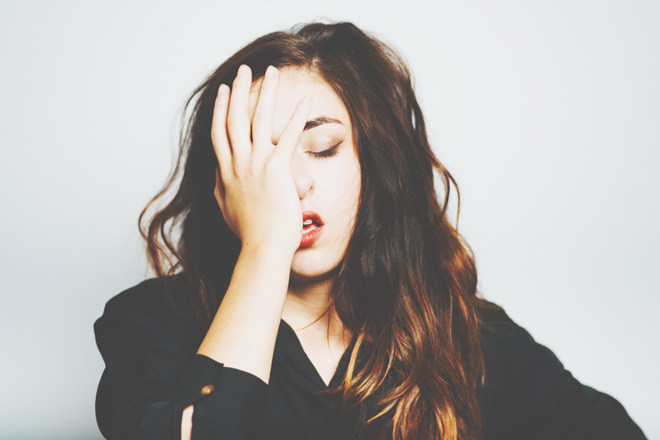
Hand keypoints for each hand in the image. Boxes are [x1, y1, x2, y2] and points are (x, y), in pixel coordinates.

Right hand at [212, 64, 312, 255]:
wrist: (263, 247)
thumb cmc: (250, 234)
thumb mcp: (227, 210)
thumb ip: (222, 190)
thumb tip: (218, 177)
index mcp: (226, 172)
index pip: (219, 133)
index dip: (220, 110)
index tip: (222, 92)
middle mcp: (238, 163)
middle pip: (235, 118)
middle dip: (238, 91)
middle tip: (243, 71)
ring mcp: (257, 164)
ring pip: (258, 119)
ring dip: (266, 93)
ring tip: (272, 72)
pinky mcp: (278, 169)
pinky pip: (288, 135)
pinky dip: (297, 116)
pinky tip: (305, 101)